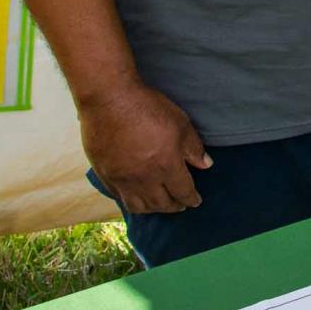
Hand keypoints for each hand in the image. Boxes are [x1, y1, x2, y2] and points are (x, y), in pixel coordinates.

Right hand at [81, 81, 210, 213]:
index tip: (196, 201)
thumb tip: (205, 165)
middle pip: (161, 203)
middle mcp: (144, 178)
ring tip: (160, 205)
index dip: (191, 198)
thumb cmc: (148, 108)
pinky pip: (119, 197)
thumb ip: (193, 148)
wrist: (109, 100)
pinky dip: (131, 202)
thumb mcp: (181, 124)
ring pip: (139, 206)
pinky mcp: (105, 175)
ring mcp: (121, 179)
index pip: (183, 191)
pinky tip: (136, 198)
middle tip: (180, 205)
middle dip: (174, 206)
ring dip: (153, 209)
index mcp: (166, 166)